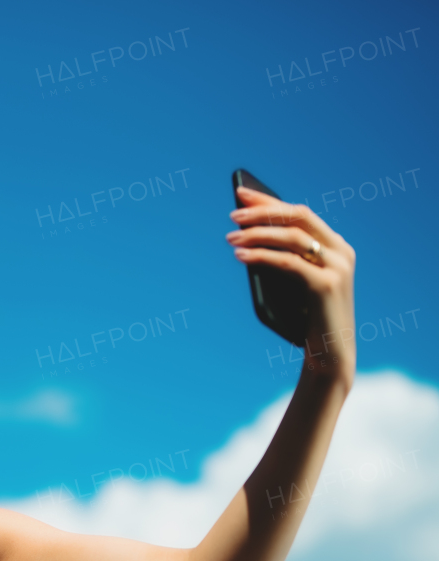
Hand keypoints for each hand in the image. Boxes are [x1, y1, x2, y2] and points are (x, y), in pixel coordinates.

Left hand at [227, 185, 356, 386]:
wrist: (330, 354)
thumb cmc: (307, 318)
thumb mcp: (294, 283)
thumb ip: (282, 259)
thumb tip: (244, 236)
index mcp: (336, 246)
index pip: (301, 213)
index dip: (270, 201)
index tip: (242, 193)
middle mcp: (341, 252)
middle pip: (298, 217)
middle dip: (263, 211)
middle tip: (232, 214)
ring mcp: (338, 267)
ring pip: (293, 237)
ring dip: (258, 233)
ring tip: (230, 237)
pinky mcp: (327, 286)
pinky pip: (288, 263)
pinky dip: (262, 256)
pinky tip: (240, 255)